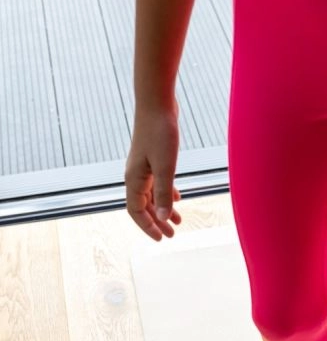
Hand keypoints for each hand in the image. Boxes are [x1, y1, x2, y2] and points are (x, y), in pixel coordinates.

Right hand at [125, 103, 181, 240]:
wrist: (157, 102)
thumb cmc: (160, 132)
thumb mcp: (165, 167)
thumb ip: (164, 193)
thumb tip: (164, 219)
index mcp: (134, 179)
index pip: (136, 211)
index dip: (148, 227)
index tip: (162, 239)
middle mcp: (135, 175)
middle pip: (144, 206)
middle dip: (157, 222)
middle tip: (171, 236)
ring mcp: (143, 167)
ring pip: (152, 195)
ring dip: (164, 209)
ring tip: (178, 221)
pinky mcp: (152, 158)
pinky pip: (157, 183)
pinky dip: (166, 193)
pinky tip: (178, 198)